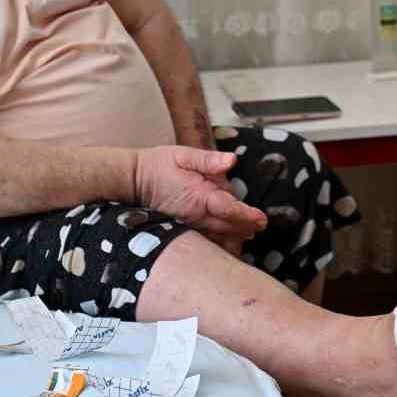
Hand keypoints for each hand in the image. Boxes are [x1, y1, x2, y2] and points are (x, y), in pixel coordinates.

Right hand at [135, 146, 266, 242]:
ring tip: (250, 235)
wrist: (134, 181)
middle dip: (246, 227)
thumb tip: (231, 161)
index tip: (262, 219)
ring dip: (235, 237)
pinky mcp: (183, 228)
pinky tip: (227, 241)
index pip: (229, 208)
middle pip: (227, 226)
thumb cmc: (159, 165)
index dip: (247, 215)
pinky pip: (205, 239)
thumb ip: (208, 160)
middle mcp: (196, 214)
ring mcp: (189, 224)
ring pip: (217, 236)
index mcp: (200, 195)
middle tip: (262, 226)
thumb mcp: (183, 155)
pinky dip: (218, 241)